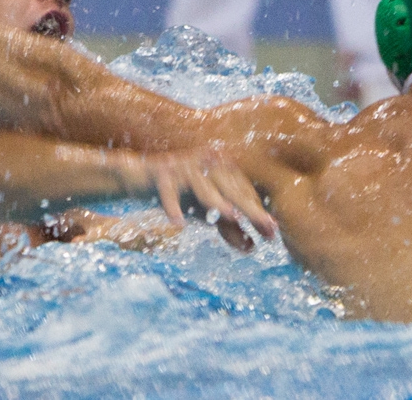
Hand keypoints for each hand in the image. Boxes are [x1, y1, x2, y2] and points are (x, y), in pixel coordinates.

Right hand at [126, 148, 277, 251]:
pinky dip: (173, 207)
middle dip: (248, 209)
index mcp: (219, 167)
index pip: (243, 191)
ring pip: (202, 186)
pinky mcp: (161, 173)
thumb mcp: (205, 212)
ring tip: (230, 216)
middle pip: (230, 188)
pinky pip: (168, 192)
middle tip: (267, 227)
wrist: (139, 176)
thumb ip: (227, 226)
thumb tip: (251, 248)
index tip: (272, 233)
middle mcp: (204, 162)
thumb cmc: (179, 192)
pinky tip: (178, 224)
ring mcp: (182, 165)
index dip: (257, 212)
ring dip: (215, 201)